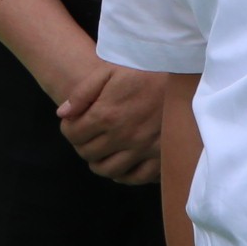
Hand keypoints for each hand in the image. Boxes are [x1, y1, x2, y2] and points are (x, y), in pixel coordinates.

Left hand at [56, 66, 170, 185]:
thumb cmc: (145, 68)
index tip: (73, 124)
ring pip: (109, 170)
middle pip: (89, 154)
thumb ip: (83, 93)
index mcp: (107, 114)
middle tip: (87, 136)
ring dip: (100, 162)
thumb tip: (62, 114)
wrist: (183, 73)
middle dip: (82, 145)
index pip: (74, 135)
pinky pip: (137, 177)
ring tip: (102, 150)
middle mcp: (123, 136)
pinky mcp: (161, 156)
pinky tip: (123, 162)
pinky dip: (125, 174)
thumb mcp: (110, 70)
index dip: (68, 129)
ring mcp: (143, 149)